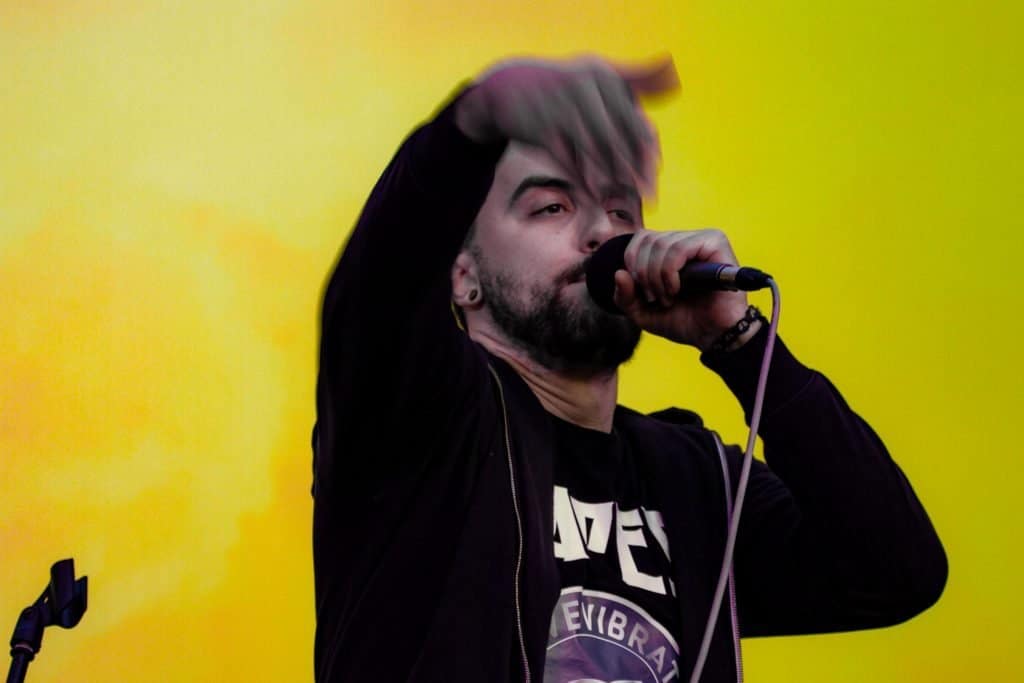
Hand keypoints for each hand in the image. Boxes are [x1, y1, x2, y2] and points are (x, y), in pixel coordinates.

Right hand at [455, 54, 679, 196]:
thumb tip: (674, 80)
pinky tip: (596, 195)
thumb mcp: (597, 74)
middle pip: (619, 139)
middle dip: (636, 170)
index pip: (636, 121)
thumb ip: (636, 78)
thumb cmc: (561, 86)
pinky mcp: (541, 126)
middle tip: (649, 196)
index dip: (647, 151)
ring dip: (613, 177)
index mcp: (605, 77)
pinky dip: (584, 178)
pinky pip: (569, 158)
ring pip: (595, 151)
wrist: (508, 87)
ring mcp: (562, 107)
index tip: (655, 174)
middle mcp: (586, 88)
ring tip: (625, 199)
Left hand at [611, 228, 756, 350]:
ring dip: (657, 277)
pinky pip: (679, 249)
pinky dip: (670, 273)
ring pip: (661, 244)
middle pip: (648, 239)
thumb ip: (624, 296)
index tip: (642, 292)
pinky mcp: (716, 244)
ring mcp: (702, 239)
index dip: (633, 263)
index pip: (640, 238)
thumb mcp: (642, 313)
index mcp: (670, 249)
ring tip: (668, 298)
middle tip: (655, 298)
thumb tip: (619, 273)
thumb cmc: (682, 320)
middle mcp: (686, 239)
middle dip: (643, 274)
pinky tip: (676, 290)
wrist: (713, 336)